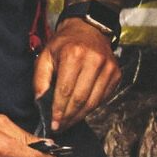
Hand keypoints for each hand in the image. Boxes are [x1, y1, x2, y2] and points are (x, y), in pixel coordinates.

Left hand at [34, 17, 119, 131]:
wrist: (88, 29)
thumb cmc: (64, 44)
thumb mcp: (45, 55)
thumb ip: (40, 79)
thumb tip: (40, 101)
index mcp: (73, 55)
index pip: (65, 91)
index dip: (59, 110)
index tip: (54, 123)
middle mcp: (93, 61)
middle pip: (80, 99)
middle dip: (69, 117)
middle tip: (60, 127)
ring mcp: (108, 68)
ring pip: (93, 102)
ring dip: (80, 116)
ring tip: (69, 122)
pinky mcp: (116, 74)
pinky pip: (103, 98)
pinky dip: (91, 108)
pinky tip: (81, 111)